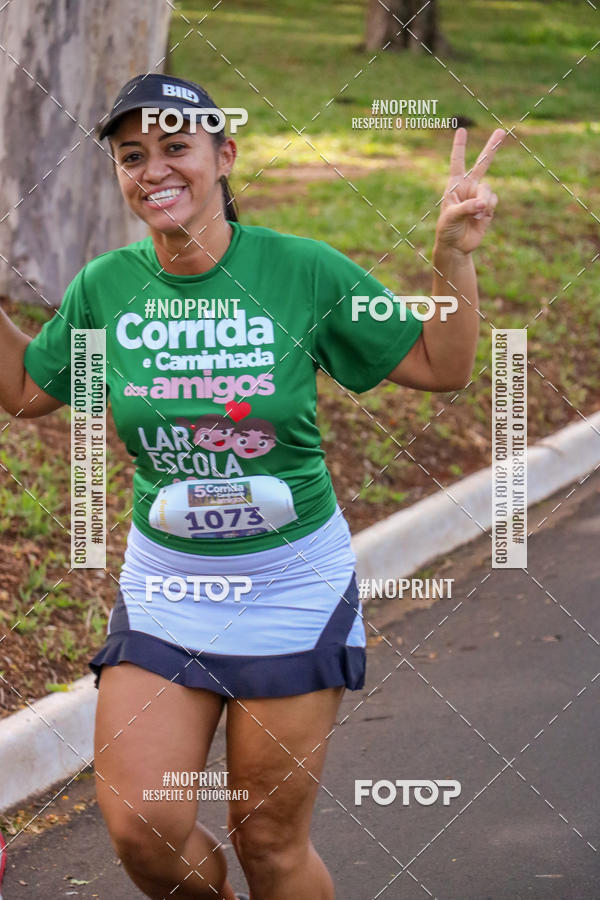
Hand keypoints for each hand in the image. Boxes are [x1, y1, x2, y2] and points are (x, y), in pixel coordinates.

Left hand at [434, 127, 504, 255]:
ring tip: (475, 214)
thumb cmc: (447, 229)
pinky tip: (480, 218)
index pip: (457, 162)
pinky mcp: (488, 207)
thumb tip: (484, 204)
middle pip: (482, 163)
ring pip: (488, 189)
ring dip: (483, 201)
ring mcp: (480, 196)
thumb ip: (467, 207)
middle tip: (502, 131)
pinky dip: (488, 209)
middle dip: (492, 147)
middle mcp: (468, 187)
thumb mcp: (451, 217)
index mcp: (454, 185)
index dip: (459, 147)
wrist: (456, 246)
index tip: (461, 130)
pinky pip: (493, 201)